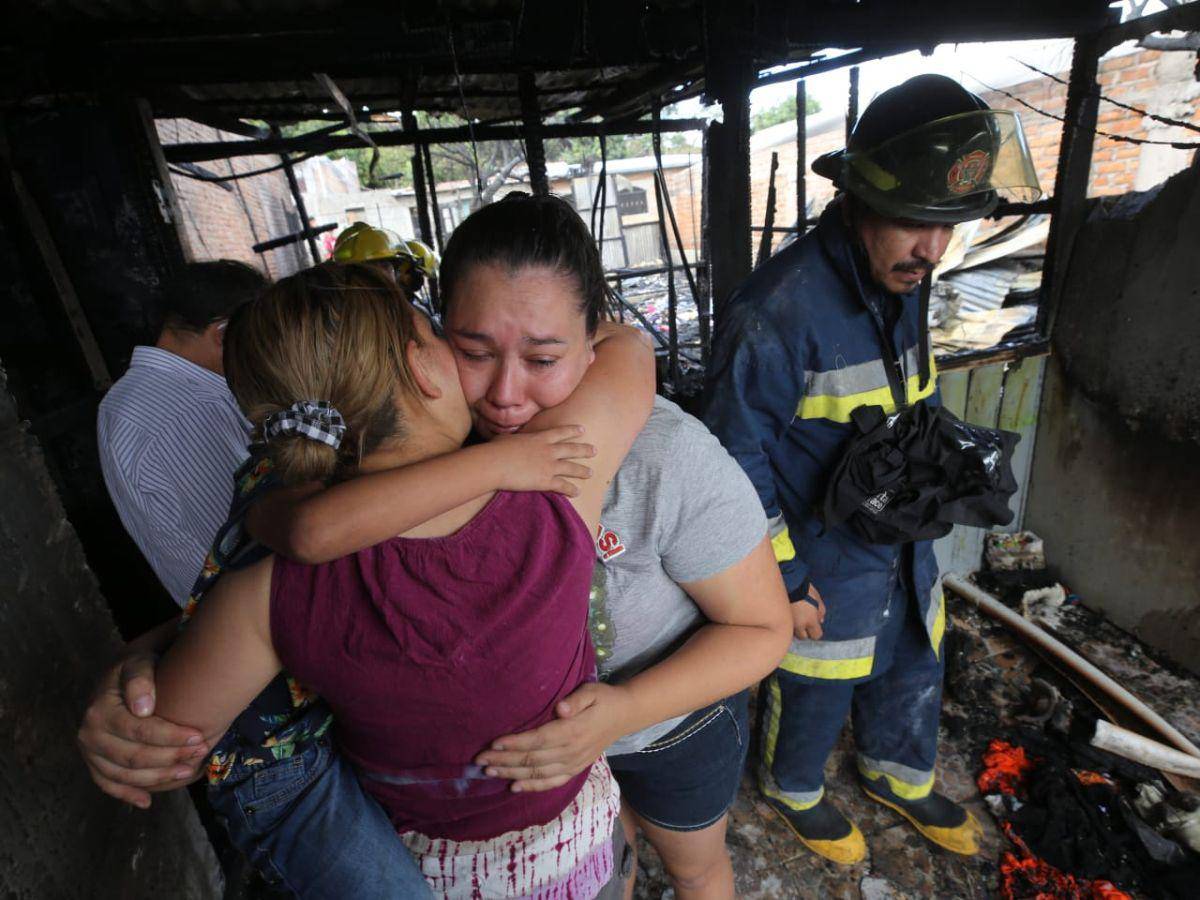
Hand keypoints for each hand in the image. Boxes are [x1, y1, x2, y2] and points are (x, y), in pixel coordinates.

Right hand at [76, 652, 207, 808]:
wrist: (124, 670)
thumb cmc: (139, 664)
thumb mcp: (140, 659)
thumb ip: (141, 678)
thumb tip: (143, 709)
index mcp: (99, 709)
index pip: (138, 731)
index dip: (170, 737)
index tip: (199, 736)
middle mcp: (89, 734)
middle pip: (133, 757)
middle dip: (170, 758)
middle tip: (201, 753)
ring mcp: (90, 751)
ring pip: (124, 775)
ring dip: (157, 778)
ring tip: (188, 771)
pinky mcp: (94, 762)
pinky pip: (108, 784)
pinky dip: (127, 794)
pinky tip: (147, 801)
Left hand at [475, 682, 632, 792]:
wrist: (625, 716)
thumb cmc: (603, 699)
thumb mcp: (592, 691)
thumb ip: (576, 700)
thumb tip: (561, 709)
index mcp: (572, 731)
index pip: (537, 740)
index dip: (514, 744)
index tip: (492, 744)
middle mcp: (571, 751)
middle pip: (532, 759)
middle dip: (504, 761)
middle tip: (479, 762)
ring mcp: (573, 763)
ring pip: (537, 773)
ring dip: (511, 774)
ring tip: (489, 773)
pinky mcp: (575, 769)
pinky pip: (551, 782)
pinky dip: (532, 787)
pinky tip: (514, 787)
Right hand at [492, 425, 594, 496]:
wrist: (495, 463)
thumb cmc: (496, 450)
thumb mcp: (508, 438)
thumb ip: (516, 439)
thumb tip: (512, 439)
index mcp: (539, 438)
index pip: (561, 432)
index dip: (573, 431)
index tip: (583, 429)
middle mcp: (548, 450)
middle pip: (571, 449)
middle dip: (584, 450)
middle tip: (595, 450)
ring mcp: (548, 466)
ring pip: (571, 468)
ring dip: (582, 471)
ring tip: (591, 473)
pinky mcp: (545, 481)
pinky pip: (562, 486)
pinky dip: (571, 489)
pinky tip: (578, 492)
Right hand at [791, 582, 825, 639]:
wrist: (787, 582)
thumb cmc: (804, 589)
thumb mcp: (818, 599)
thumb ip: (821, 612)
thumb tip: (821, 621)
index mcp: (810, 621)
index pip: (816, 636)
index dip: (816, 631)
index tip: (815, 626)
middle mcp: (799, 625)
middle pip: (803, 637)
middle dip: (805, 631)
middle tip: (805, 621)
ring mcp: (788, 622)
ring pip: (793, 633)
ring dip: (795, 628)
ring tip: (796, 618)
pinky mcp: (780, 618)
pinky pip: (786, 625)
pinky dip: (788, 623)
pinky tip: (790, 615)